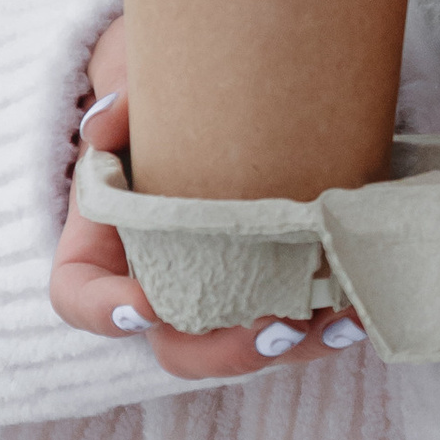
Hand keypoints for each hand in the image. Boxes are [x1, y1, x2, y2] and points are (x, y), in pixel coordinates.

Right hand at [50, 14, 364, 379]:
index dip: (105, 311)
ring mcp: (218, 292)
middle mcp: (158, 282)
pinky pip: (294, 324)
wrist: (214, 93)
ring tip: (336, 324)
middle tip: (273, 329)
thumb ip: (120, 102)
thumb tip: (103, 123)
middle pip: (175, 346)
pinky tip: (360, 312)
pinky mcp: (272, 285)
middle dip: (224, 350)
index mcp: (103, 244)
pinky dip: (327, 326)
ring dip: (293, 347)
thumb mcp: (136, 88)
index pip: (79, 295)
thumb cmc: (164, 99)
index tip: (146, 305)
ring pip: (243, 345)